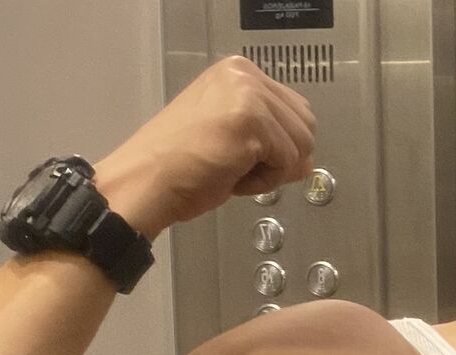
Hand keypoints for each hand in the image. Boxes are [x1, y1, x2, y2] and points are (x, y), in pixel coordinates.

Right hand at [92, 56, 315, 239]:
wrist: (147, 181)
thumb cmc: (181, 166)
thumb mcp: (234, 136)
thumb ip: (272, 135)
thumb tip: (308, 160)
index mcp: (239, 72)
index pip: (295, 110)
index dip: (278, 146)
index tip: (239, 154)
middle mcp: (246, 75)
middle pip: (305, 126)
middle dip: (280, 158)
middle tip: (237, 164)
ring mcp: (250, 95)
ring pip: (301, 146)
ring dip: (272, 171)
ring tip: (232, 168)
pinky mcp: (252, 122)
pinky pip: (288, 163)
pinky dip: (264, 182)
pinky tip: (230, 175)